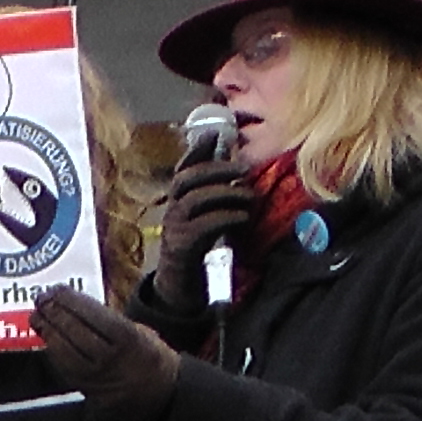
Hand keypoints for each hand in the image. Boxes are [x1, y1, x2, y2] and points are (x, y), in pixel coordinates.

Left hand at [33, 288, 180, 420]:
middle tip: (41, 299)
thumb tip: (78, 306)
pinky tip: (47, 340)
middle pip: (74, 331)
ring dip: (48, 331)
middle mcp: (111, 359)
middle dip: (54, 312)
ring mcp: (98, 378)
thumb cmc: (150, 357)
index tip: (57, 289)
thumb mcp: (141, 330)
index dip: (70, 300)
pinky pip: (65, 369)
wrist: (162, 393)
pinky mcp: (89, 392)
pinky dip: (53, 352)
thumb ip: (111, 320)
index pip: (92, 314)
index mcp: (128, 339)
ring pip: (64, 352)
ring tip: (37, 317)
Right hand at [148, 146, 263, 302]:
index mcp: (178, 200)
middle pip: (187, 178)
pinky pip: (204, 224)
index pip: (183, 168)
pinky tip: (242, 217)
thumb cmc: (198, 248)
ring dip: (226, 193)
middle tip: (244, 168)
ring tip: (249, 196)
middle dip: (216, 168)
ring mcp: (175, 228)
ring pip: (195, 199)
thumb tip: (238, 172)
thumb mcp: (205, 217)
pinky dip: (226, 217)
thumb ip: (215, 196)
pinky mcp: (183, 246)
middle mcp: (172, 210)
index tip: (214, 134)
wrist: (179, 286)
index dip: (197, 150)